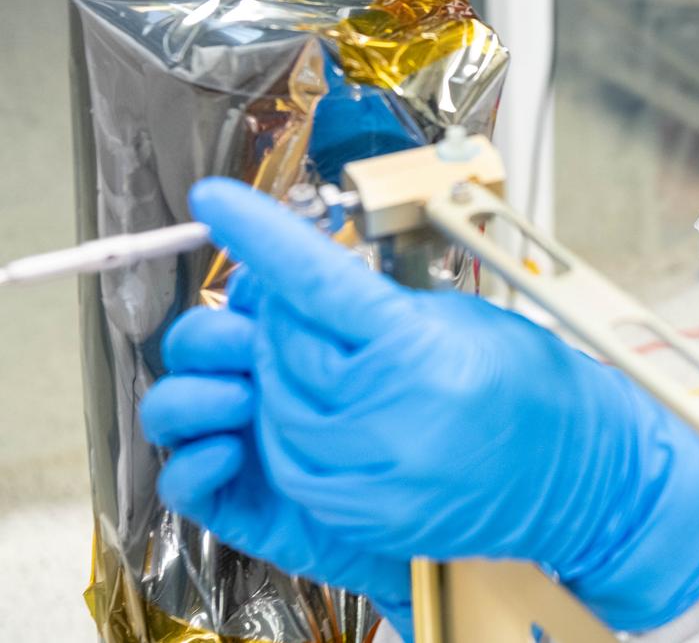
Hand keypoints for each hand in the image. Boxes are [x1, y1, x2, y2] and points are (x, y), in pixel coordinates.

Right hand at [140, 279, 414, 629]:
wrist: (432, 514)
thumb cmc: (413, 428)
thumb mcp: (396, 358)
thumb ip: (354, 317)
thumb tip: (311, 282)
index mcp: (281, 344)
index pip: (235, 302)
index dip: (237, 291)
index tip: (258, 287)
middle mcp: (246, 385)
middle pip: (190, 346)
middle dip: (209, 337)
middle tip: (251, 344)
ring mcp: (231, 440)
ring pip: (168, 407)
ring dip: (193, 396)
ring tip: (243, 398)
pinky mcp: (229, 500)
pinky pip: (179, 483)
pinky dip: (192, 466)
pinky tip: (229, 455)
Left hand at [146, 178, 698, 632]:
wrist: (578, 474)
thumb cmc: (536, 387)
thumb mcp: (462, 319)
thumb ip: (382, 303)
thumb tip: (311, 282)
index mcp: (417, 351)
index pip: (314, 281)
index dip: (258, 235)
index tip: (218, 202)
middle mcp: (388, 414)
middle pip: (283, 343)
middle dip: (282, 312)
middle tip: (304, 298)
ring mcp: (374, 471)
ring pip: (276, 403)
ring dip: (284, 370)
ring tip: (325, 354)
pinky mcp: (366, 511)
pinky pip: (291, 462)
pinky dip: (290, 426)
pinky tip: (320, 405)